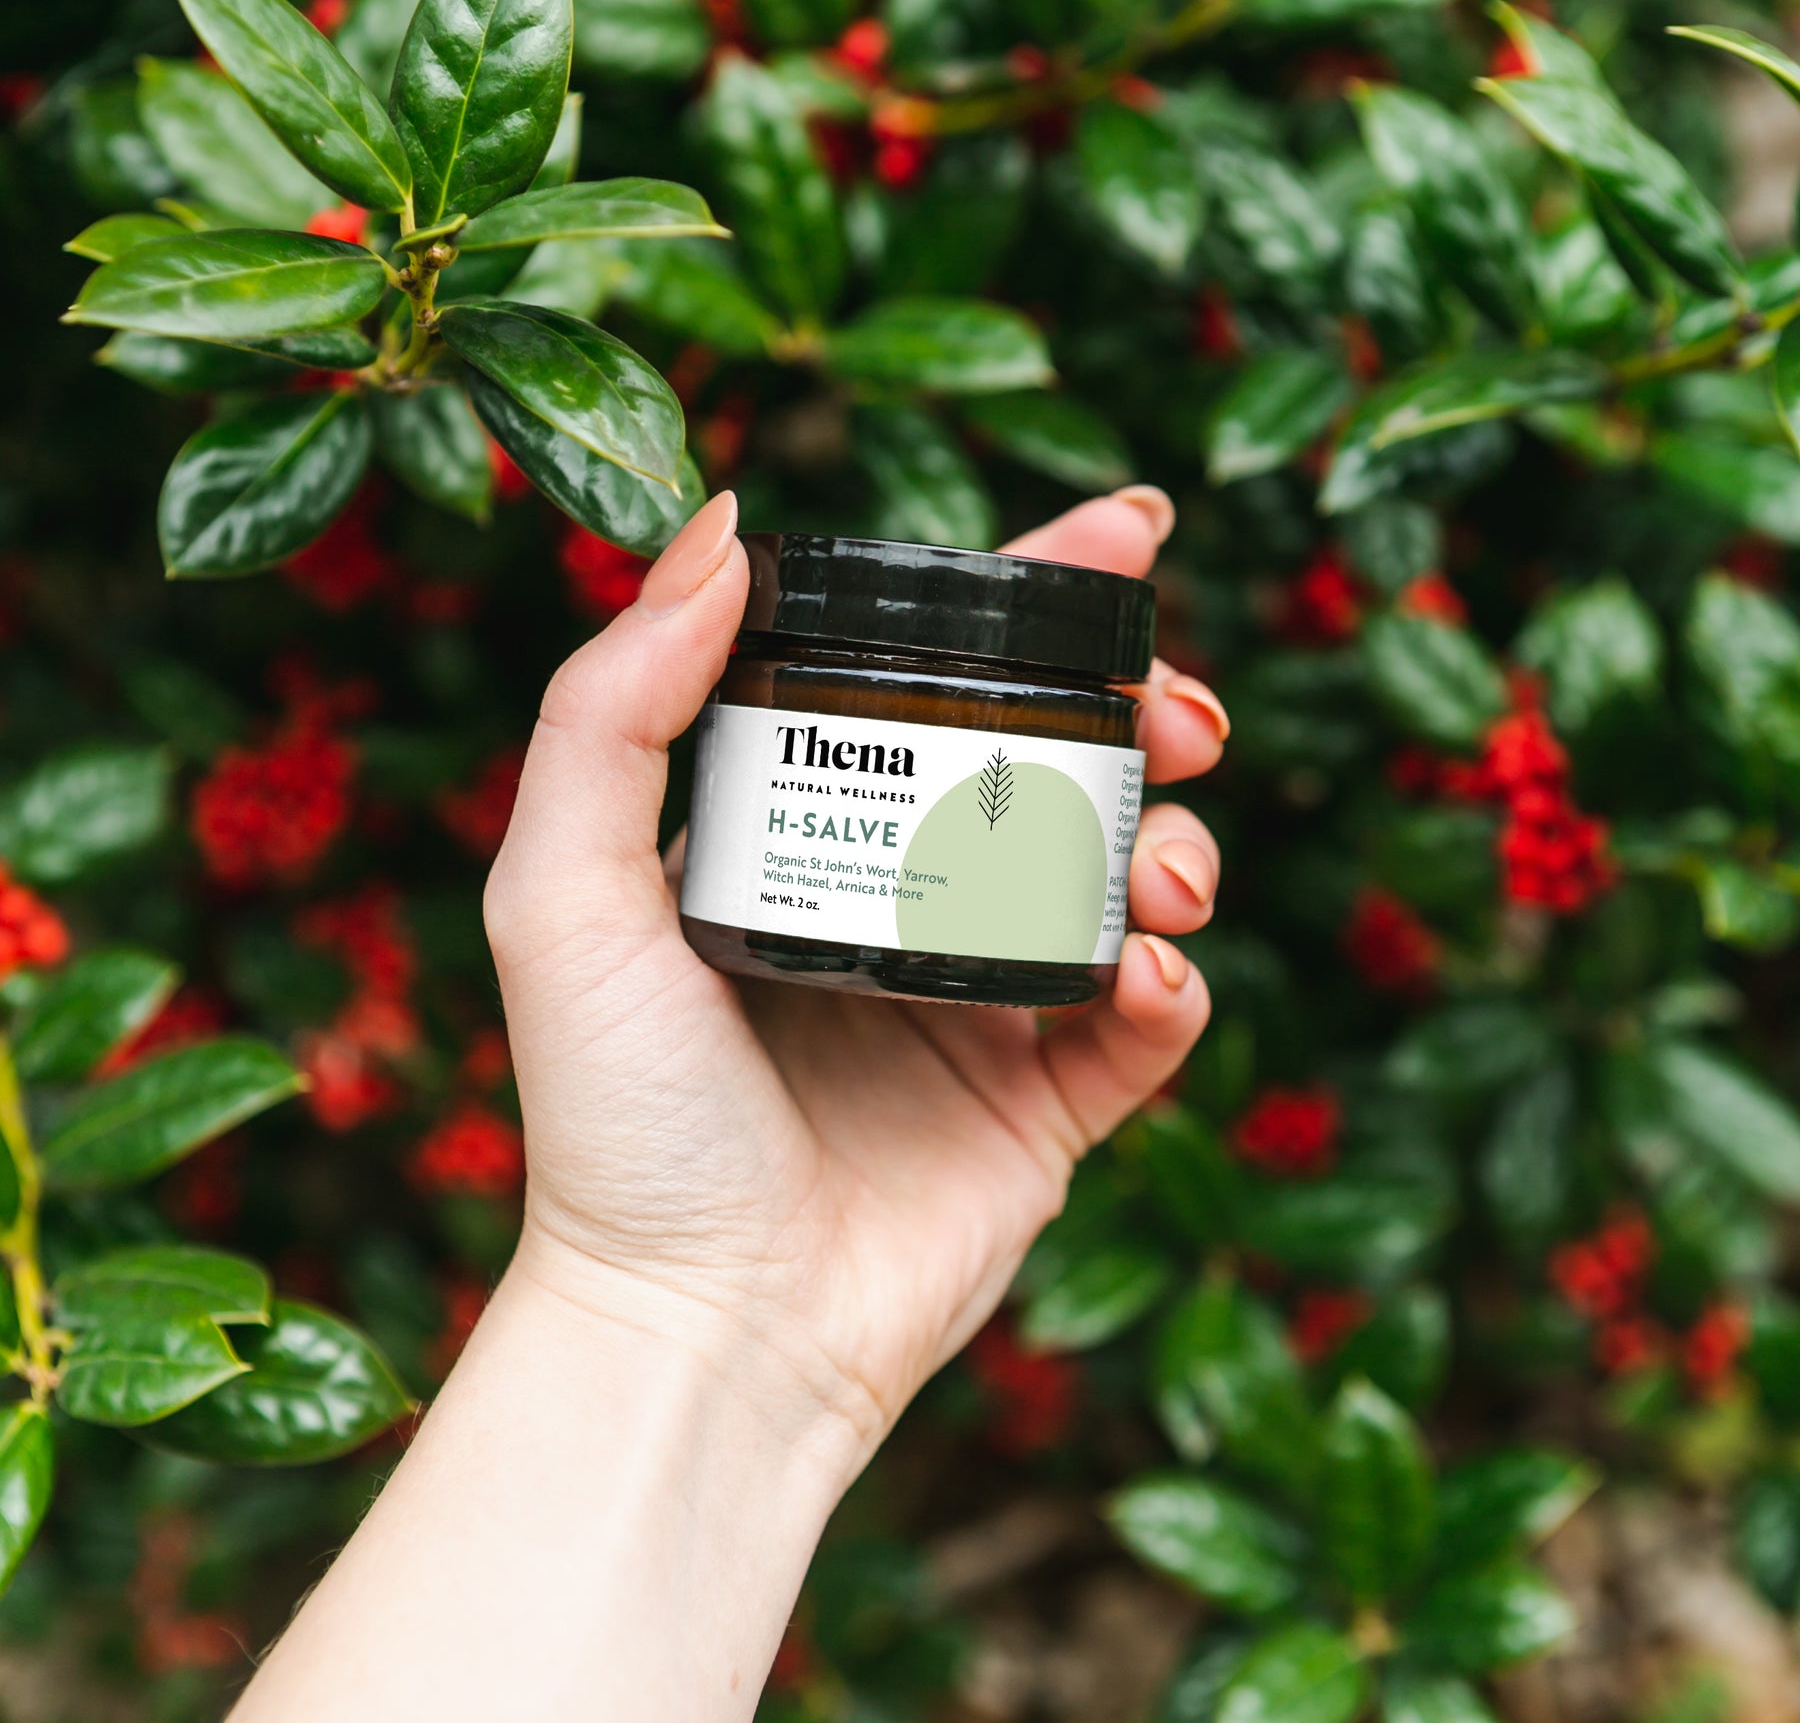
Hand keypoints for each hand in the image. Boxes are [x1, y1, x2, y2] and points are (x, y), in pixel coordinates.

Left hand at [485, 487, 1225, 1470]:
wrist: (701, 1330)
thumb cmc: (617, 1119)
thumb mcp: (564, 888)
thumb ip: (614, 702)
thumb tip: (722, 527)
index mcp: (802, 834)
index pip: (925, 678)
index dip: (1029, 597)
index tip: (1122, 532)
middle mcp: (897, 901)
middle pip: (1054, 762)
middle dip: (1143, 710)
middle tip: (1179, 710)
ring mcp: (981, 1003)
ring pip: (1120, 874)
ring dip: (1174, 840)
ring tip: (1163, 864)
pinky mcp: (1046, 1107)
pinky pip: (1145, 1017)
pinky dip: (1170, 979)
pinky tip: (1142, 971)